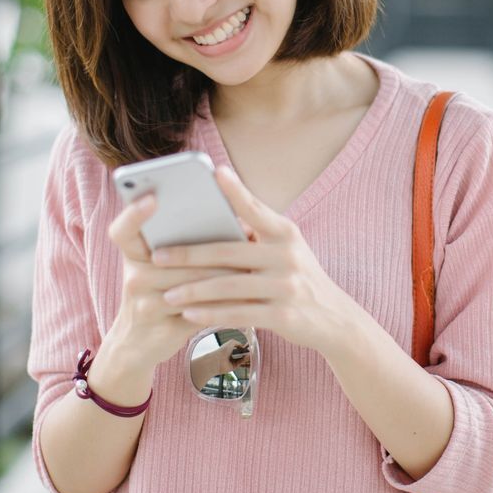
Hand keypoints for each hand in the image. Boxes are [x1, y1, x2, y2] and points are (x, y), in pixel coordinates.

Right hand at [104, 194, 240, 373]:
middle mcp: (133, 274)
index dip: (133, 214)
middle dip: (216, 250)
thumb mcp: (165, 267)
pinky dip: (225, 303)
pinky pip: (199, 309)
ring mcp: (143, 302)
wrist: (139, 343)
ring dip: (226, 276)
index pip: (123, 229)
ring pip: (193, 283)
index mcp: (133, 253)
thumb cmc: (163, 293)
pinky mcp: (162, 326)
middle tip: (249, 238)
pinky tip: (247, 298)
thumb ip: (190, 245)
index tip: (152, 198)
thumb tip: (245, 227)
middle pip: (178, 256)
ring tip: (254, 267)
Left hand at [153, 165, 362, 354]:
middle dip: (189, 254)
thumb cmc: (299, 277)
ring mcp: (286, 286)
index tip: (215, 173)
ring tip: (167, 294)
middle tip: (158, 256)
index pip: (255, 208)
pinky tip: (189, 315)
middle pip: (229, 252)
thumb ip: (257, 232)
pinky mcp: (284, 315)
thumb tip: (215, 214)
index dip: (236, 191)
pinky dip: (212, 315)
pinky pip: (239, 314)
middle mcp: (287, 256)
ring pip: (230, 286)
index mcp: (286, 233)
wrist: (335, 319)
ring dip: (194, 290)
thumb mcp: (287, 248)